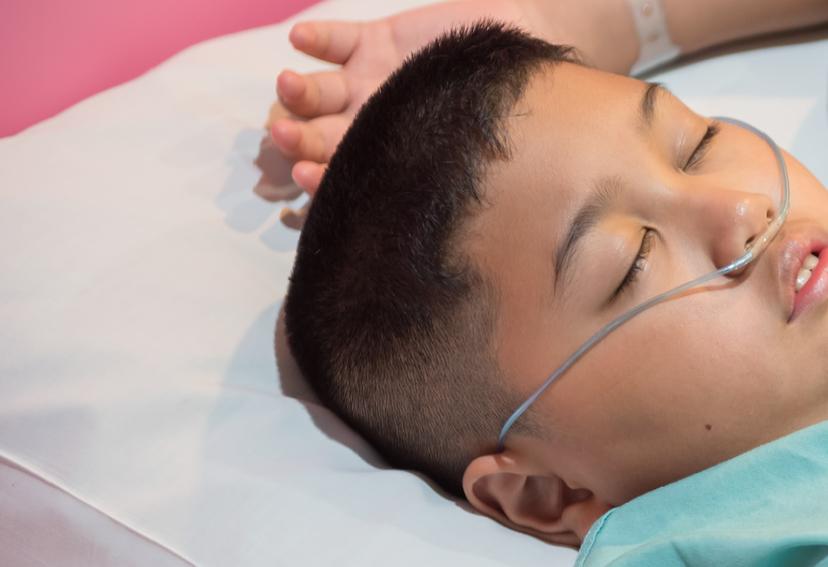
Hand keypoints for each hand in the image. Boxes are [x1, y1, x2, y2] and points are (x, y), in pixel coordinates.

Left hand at [262, 0, 531, 197]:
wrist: (534, 71)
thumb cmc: (517, 130)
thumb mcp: (485, 168)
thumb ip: (452, 191)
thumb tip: (430, 254)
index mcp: (389, 163)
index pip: (344, 178)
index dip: (319, 179)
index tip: (304, 177)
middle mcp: (369, 126)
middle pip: (318, 136)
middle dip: (297, 137)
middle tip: (281, 134)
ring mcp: (367, 84)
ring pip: (317, 90)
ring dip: (299, 91)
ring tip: (288, 85)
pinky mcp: (374, 43)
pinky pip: (334, 40)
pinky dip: (316, 40)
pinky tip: (301, 40)